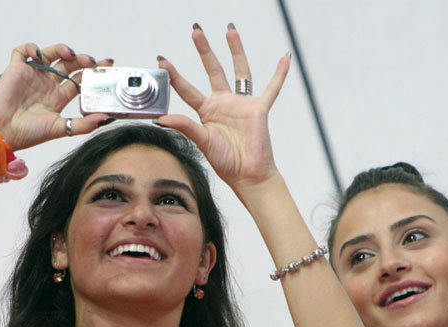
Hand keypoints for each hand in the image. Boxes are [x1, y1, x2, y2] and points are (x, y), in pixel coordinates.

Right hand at [0, 43, 114, 149]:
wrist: (3, 133)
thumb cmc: (29, 134)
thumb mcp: (61, 129)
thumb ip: (83, 125)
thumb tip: (106, 118)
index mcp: (58, 97)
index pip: (79, 80)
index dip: (92, 73)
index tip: (105, 67)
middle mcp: (47, 85)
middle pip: (68, 65)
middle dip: (81, 60)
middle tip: (91, 61)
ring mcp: (32, 75)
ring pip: (50, 54)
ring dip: (61, 49)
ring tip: (69, 54)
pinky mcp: (16, 69)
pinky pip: (22, 52)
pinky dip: (31, 48)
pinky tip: (38, 55)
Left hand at [156, 24, 290, 195]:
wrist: (248, 174)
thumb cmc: (226, 163)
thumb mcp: (202, 142)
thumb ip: (185, 127)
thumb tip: (162, 119)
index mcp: (206, 112)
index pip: (187, 89)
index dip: (175, 76)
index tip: (162, 61)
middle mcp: (223, 104)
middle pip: (213, 70)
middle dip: (204, 51)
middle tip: (196, 31)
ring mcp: (241, 104)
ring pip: (239, 71)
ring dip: (236, 51)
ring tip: (230, 32)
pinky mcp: (259, 109)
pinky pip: (272, 88)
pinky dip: (279, 75)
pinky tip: (285, 59)